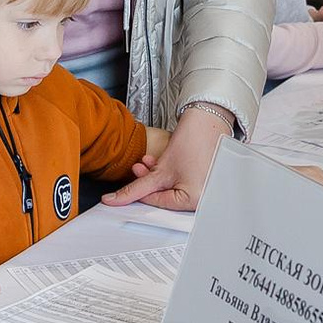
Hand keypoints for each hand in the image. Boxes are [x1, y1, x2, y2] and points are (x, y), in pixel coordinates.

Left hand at [104, 102, 231, 210]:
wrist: (206, 119)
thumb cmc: (193, 141)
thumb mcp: (159, 170)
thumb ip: (135, 188)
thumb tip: (116, 200)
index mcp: (196, 202)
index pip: (159, 203)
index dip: (141, 192)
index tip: (131, 185)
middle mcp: (203, 199)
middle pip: (166, 197)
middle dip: (150, 182)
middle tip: (139, 169)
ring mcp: (205, 190)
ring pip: (172, 188)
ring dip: (157, 177)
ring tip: (150, 162)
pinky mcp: (204, 180)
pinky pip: (181, 182)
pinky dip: (169, 174)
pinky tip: (163, 162)